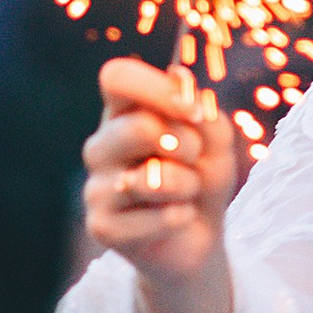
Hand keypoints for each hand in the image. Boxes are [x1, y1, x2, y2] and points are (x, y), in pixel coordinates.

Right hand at [82, 57, 238, 287]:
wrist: (198, 235)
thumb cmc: (203, 174)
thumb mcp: (216, 139)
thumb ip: (202, 110)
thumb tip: (178, 77)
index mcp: (123, 112)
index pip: (117, 77)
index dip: (157, 89)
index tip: (193, 113)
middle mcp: (101, 145)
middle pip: (138, 128)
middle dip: (186, 145)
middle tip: (194, 160)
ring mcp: (96, 187)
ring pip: (150, 178)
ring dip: (187, 185)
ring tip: (185, 192)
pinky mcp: (101, 226)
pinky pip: (156, 217)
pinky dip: (181, 217)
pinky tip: (177, 218)